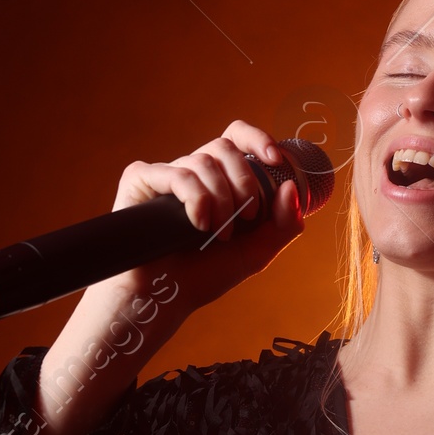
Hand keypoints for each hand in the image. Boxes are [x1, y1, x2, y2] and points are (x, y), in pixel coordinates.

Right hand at [108, 119, 305, 313]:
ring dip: (221, 200)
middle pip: (224, 146)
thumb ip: (285, 223)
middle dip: (244, 181)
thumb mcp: (257, 251)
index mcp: (219, 180)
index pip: (238, 138)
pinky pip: (177, 174)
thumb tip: (292, 188)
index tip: (275, 161)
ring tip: (219, 233)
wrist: (165, 296)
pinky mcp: (141, 179)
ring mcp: (166, 174)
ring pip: (203, 162)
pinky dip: (196, 199)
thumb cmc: (206, 274)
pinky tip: (198, 224)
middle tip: (248, 215)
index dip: (258, 139)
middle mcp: (193, 172)